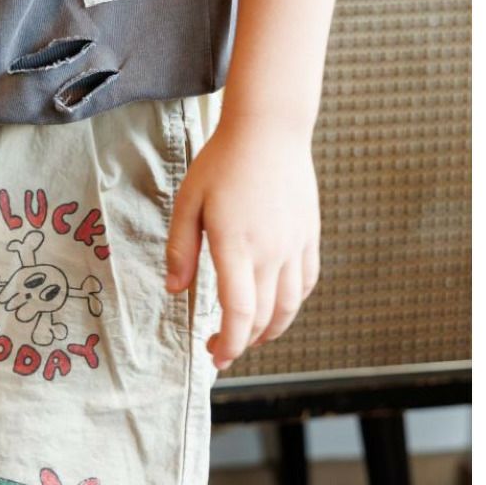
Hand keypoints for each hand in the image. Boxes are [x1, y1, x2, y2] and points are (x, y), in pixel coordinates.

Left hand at [165, 114, 320, 370]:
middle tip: (222, 349)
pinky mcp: (309, 235)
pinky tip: (278, 306)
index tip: (214, 354)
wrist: (270, 130)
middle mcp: (271, 251)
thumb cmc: (223, 162)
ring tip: (251, 337)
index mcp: (236, 245)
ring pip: (290, 304)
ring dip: (271, 330)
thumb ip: (180, 250)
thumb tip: (176, 290)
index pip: (239, 312)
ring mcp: (295, 244)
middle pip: (265, 317)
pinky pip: (306, 281)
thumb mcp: (188, 202)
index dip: (229, 343)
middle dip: (243, 342)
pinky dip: (293, 303)